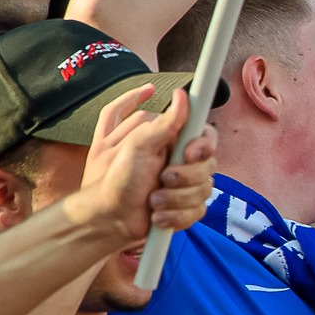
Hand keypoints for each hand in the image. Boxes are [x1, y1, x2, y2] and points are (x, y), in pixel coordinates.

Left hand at [68, 86, 216, 242]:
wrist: (107, 218)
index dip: (204, 145)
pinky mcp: (185, 207)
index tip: (189, 154)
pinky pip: (197, 211)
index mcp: (171, 141)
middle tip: (162, 178)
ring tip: (152, 201)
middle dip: (185, 177)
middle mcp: (181, 161)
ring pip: (204, 190)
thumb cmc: (114, 178)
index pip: (206, 136)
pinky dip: (176, 215)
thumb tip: (181, 95)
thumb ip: (164, 123)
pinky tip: (157, 215)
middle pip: (208, 165)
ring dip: (176, 198)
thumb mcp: (137, 146)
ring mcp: (184, 185)